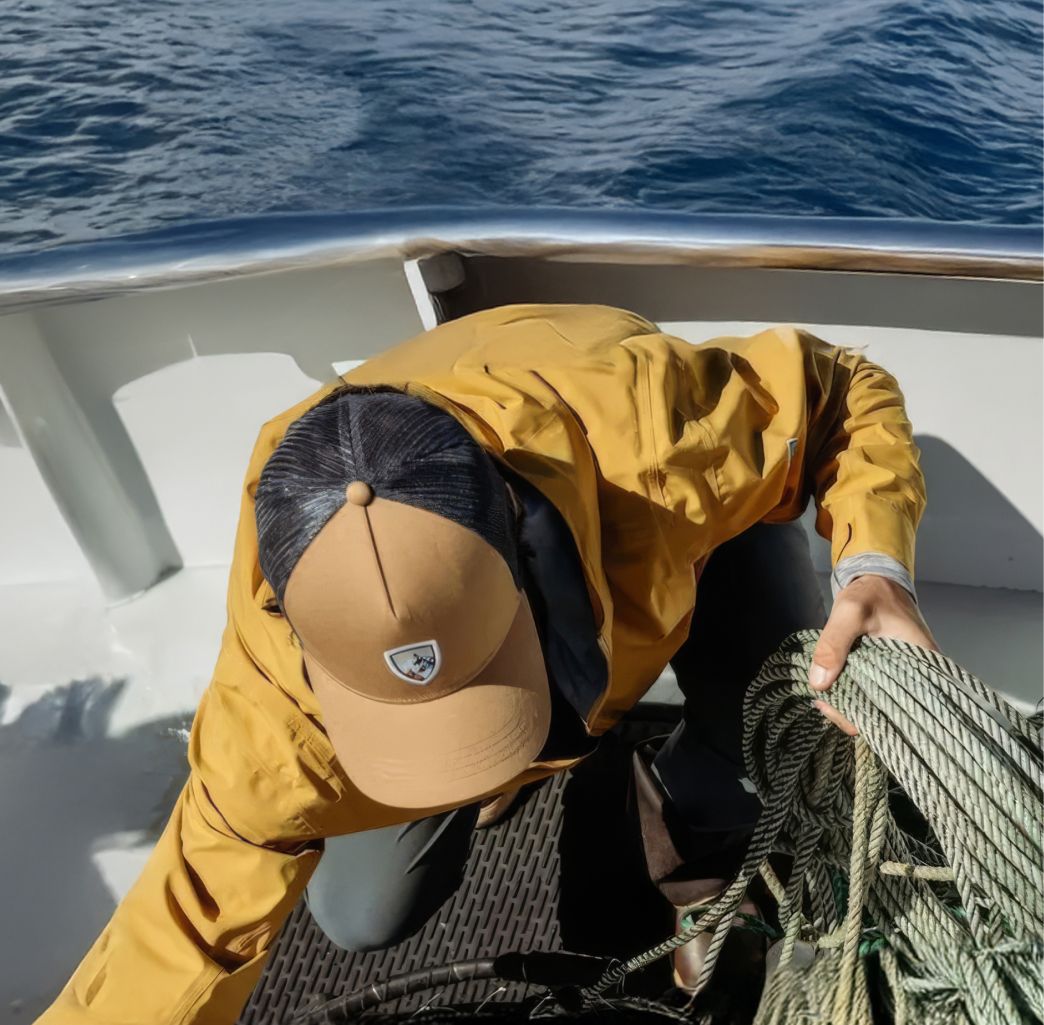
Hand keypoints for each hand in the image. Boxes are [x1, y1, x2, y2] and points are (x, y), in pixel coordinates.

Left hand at [808, 575, 938, 734]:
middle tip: (821, 701)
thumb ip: (834, 643)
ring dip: (849, 702)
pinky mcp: (889, 672)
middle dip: (850, 711)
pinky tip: (832, 685)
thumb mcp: (850, 612)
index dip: (863, 716)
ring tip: (823, 693)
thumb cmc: (871, 594)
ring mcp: (902, 676)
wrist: (878, 582)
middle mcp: (917, 677)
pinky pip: (871, 691)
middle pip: (885, 714)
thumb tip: (819, 682)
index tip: (831, 706)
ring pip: (876, 704)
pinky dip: (852, 690)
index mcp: (921, 666)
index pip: (899, 712)